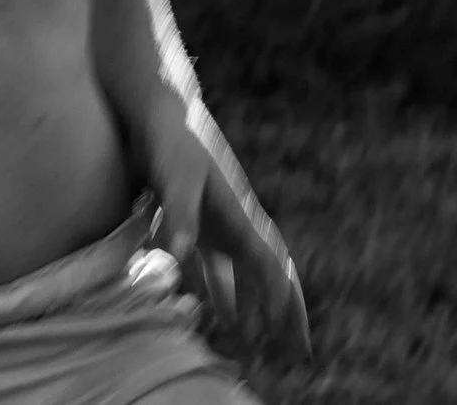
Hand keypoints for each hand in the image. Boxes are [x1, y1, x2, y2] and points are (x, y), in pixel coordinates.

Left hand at [146, 114, 311, 365]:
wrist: (156, 107)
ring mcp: (215, 218)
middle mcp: (234, 219)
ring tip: (252, 337)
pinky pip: (211, 261)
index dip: (281, 300)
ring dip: (247, 303)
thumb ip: (177, 216)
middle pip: (266, 272)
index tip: (293, 336)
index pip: (269, 265)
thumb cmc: (169, 140)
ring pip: (239, 270)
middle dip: (283, 310)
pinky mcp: (192, 215)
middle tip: (299, 350)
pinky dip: (213, 286)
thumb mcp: (174, 177)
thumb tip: (177, 257)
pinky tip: (204, 304)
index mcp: (238, 213)